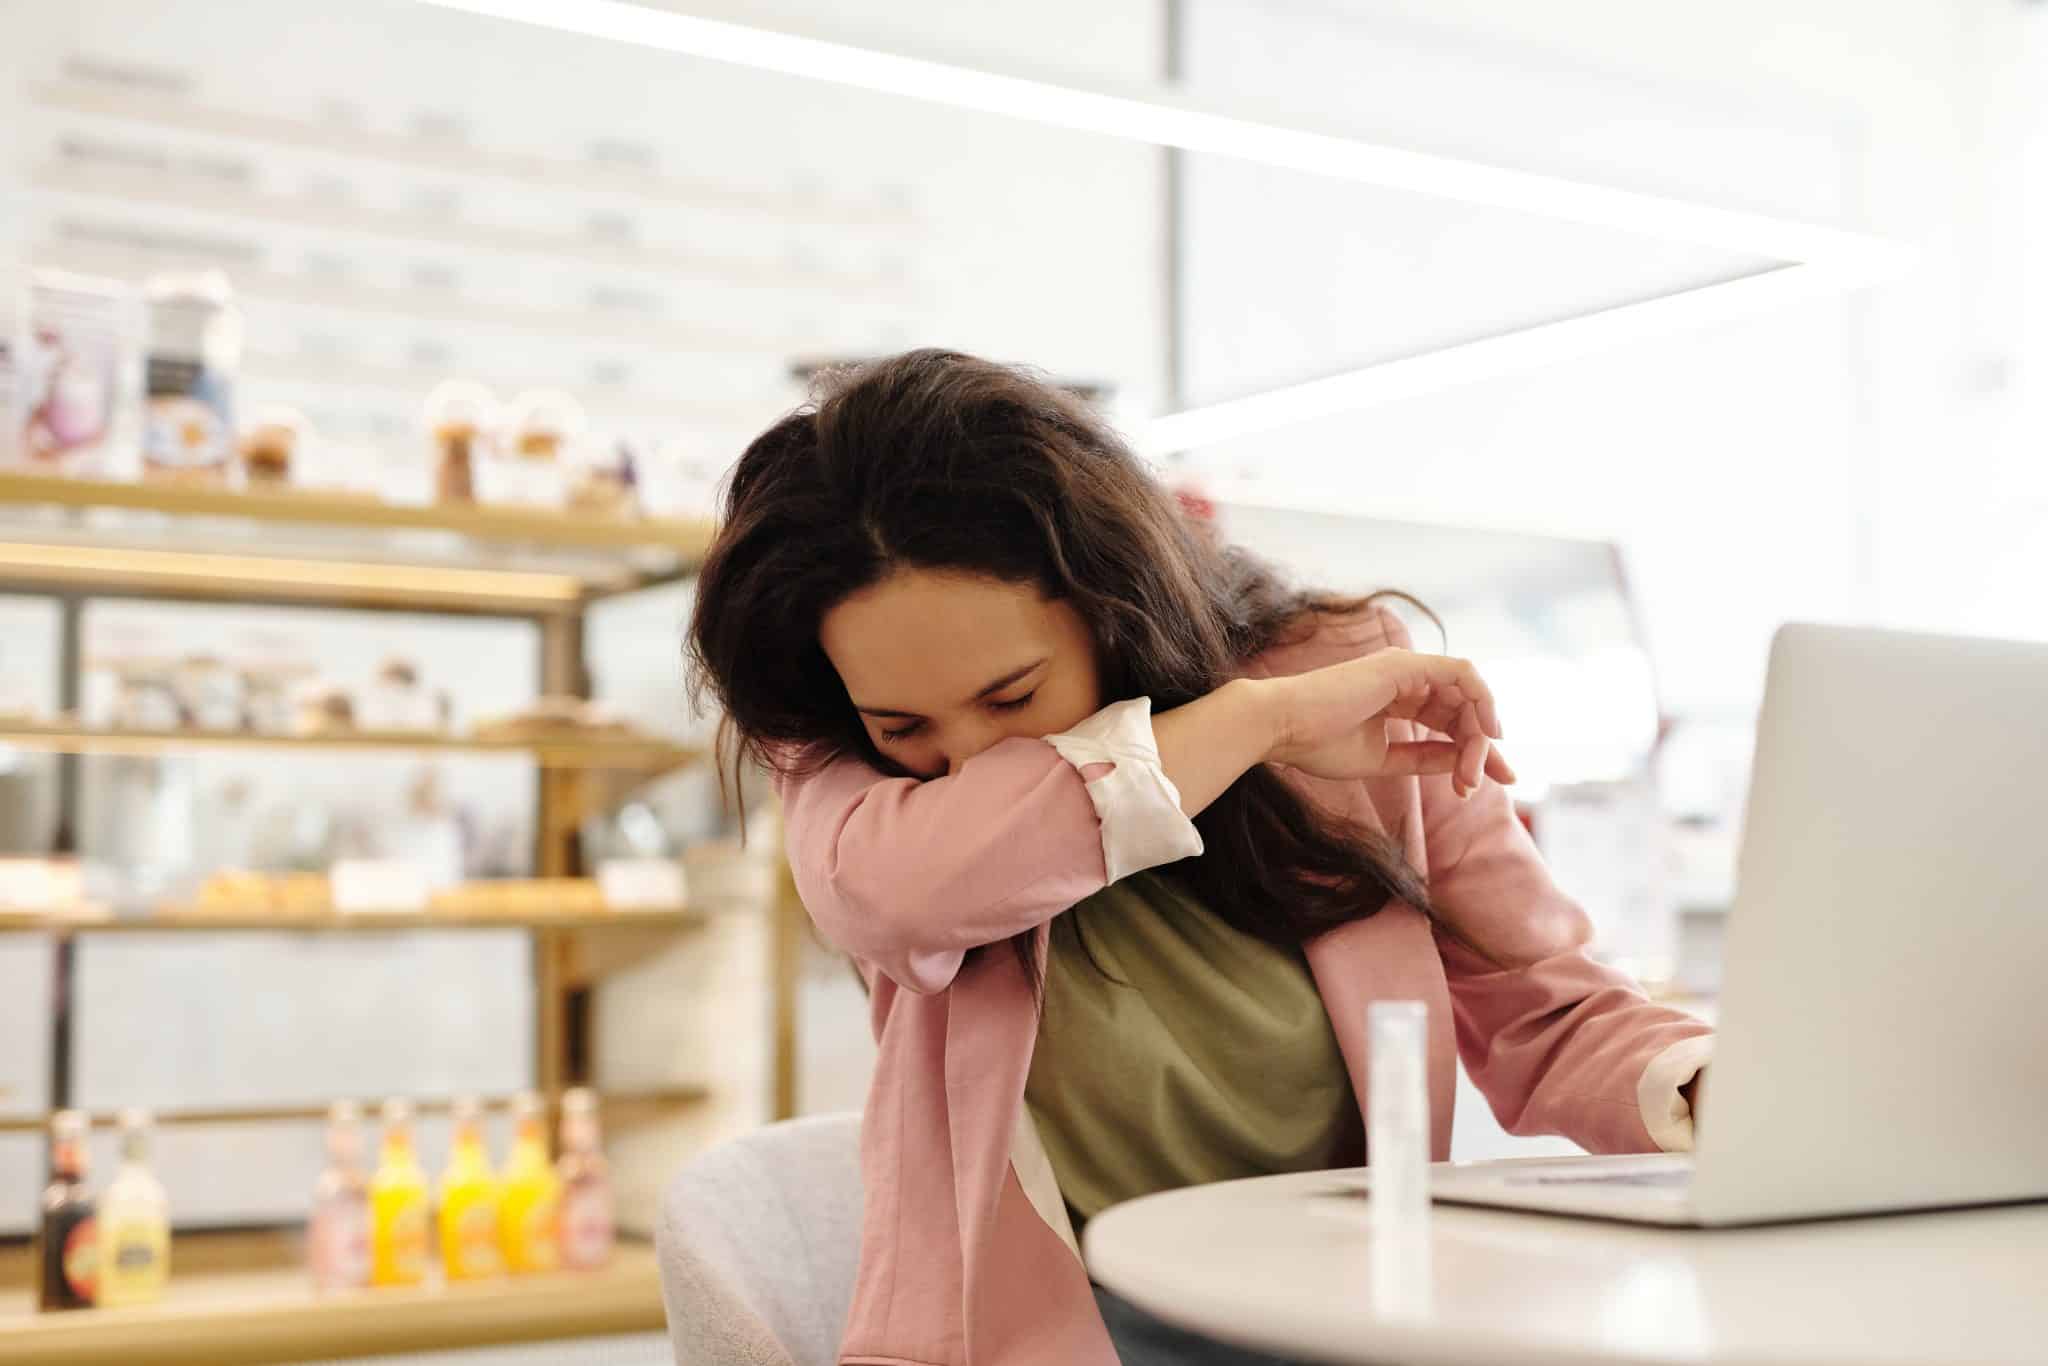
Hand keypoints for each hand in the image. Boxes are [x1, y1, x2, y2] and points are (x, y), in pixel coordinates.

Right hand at [1255, 648, 1514, 795]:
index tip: (1491, 781)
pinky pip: (1462, 674)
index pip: (1449, 720)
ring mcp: (1406, 668)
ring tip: (1473, 773)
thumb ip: (1422, 758)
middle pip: (1463, 709)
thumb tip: (1461, 765)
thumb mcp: (1382, 759)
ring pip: (1466, 696)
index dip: (1475, 750)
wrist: (1281, 728)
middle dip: (1482, 748)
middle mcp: (1405, 678)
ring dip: (1478, 736)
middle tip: (1482, 783)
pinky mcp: (1406, 665)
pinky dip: (1482, 700)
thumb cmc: (1316, 744)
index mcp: (1395, 697)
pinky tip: (1488, 732)